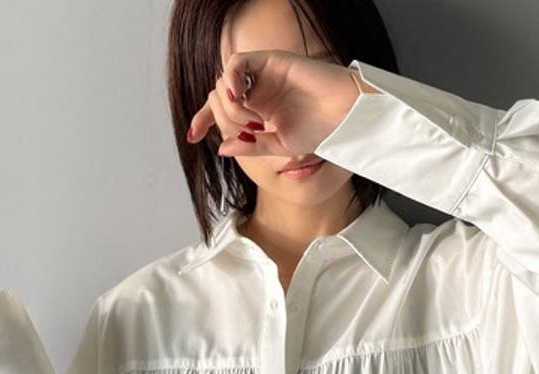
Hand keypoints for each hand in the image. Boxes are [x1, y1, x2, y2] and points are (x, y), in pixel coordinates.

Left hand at [187, 49, 379, 159]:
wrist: (345, 115)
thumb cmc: (321, 131)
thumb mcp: (279, 146)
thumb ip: (251, 147)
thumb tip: (221, 148)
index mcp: (259, 110)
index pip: (221, 111)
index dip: (203, 120)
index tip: (192, 137)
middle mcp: (258, 90)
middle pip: (218, 98)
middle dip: (221, 118)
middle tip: (247, 131)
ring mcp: (263, 75)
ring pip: (224, 83)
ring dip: (229, 106)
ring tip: (251, 120)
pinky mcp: (271, 60)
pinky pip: (236, 64)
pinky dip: (231, 81)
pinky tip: (239, 98)